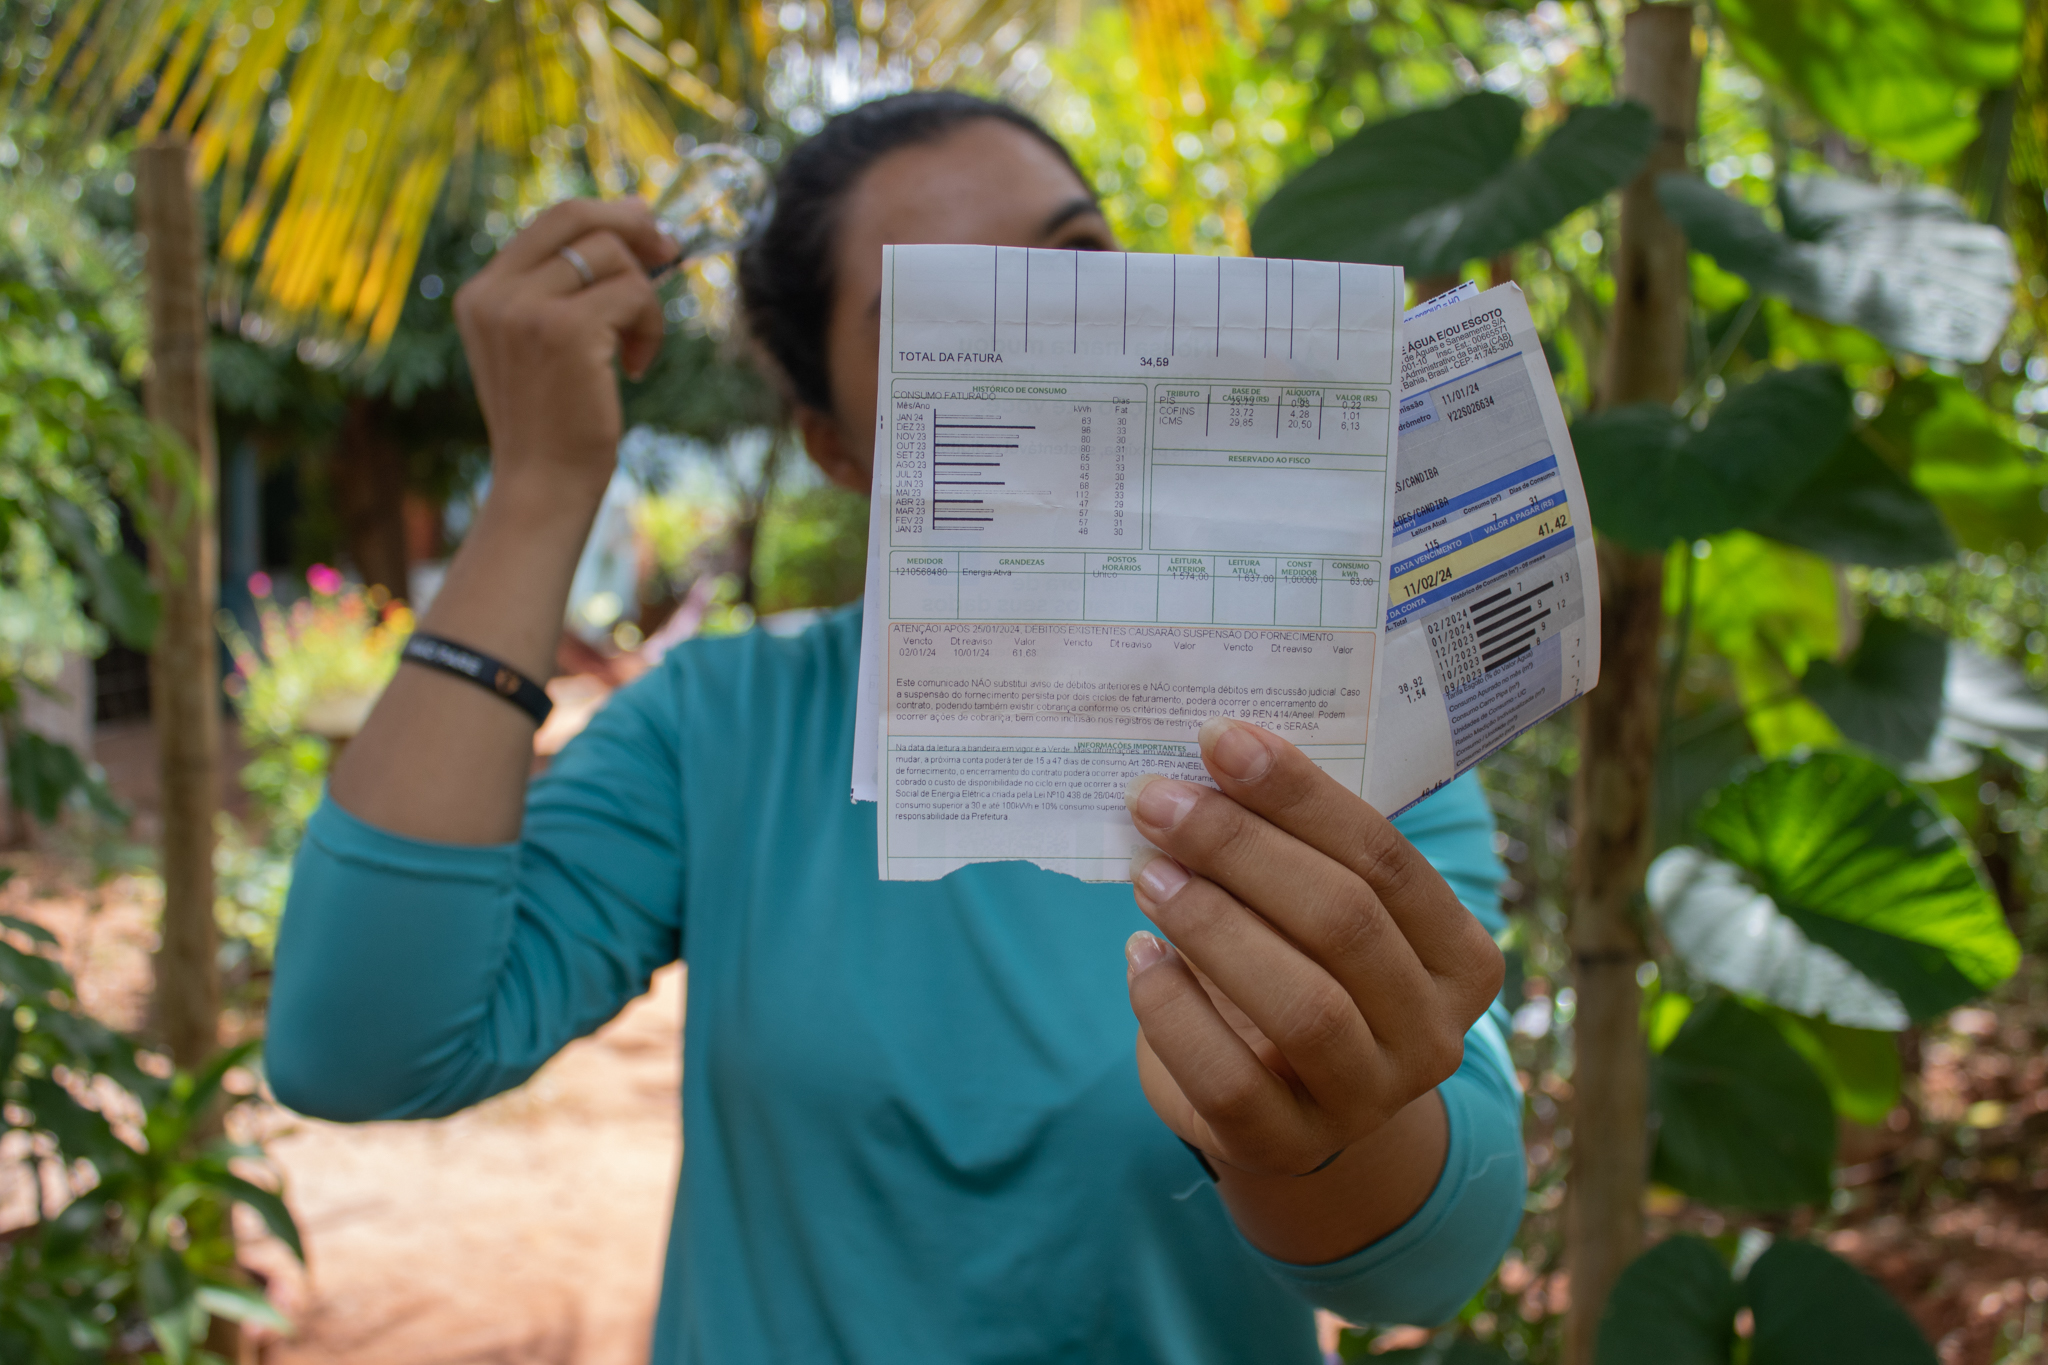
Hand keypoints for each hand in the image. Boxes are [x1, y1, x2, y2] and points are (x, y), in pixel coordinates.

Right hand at [453, 198, 673, 505]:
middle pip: (576, 216)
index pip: (549, 222)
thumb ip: (560, 291)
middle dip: (633, 224)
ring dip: (643, 299)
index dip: (605, 213)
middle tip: (670, 251)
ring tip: (635, 348)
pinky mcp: (565, 329)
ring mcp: (525, 308)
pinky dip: (650, 328)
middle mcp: (494, 292)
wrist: (542, 485)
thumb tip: (631, 226)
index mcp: (481, 292)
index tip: (645, 225)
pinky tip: (635, 368)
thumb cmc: (553, 423)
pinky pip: (634, 294)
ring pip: (613, 255)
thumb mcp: (539, 346)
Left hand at [1123, 717, 1503, 1178]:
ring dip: (1213, 925)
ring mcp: (1369, 1101)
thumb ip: (1291, 849)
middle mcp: (1434, 1035)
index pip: (1385, 859)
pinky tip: (1139, 957)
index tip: (1219, 740)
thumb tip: (1204, 763)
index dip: (1299, 795)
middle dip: (1241, 849)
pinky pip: (1231, 1081)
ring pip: (1303, 1007)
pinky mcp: (1290, 1145)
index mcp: (1458, 958)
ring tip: (1147, 873)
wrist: (1283, 1103)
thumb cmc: (1299, 970)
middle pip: (1344, 923)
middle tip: (1158, 800)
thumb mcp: (1315, 911)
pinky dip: (1175, 1010)